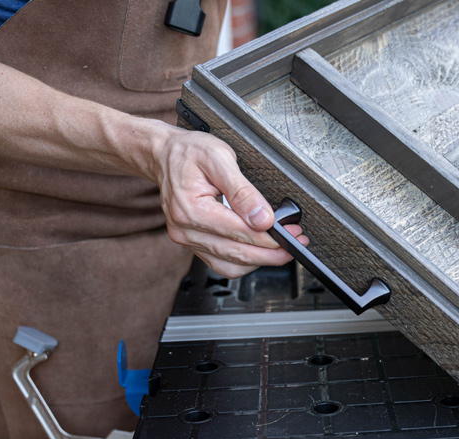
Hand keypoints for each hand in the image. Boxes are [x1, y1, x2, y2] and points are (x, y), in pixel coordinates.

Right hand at [152, 126, 307, 278]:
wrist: (165, 155)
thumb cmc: (189, 153)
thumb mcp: (220, 159)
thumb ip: (243, 191)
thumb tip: (263, 218)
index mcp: (190, 209)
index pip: (239, 233)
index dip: (269, 238)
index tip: (290, 235)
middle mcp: (185, 229)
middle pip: (237, 254)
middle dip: (271, 253)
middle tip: (293, 245)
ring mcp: (187, 239)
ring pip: (230, 265)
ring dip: (259, 261)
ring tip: (282, 249)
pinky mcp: (193, 243)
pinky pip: (222, 263)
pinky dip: (244, 261)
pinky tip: (260, 251)